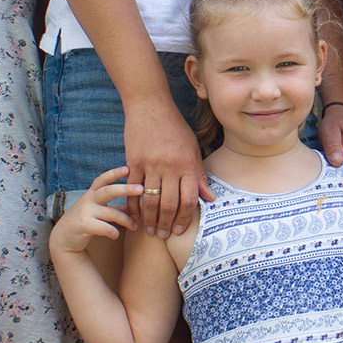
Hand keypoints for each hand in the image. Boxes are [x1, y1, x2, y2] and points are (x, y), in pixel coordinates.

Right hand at [51, 166, 141, 255]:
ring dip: (126, 220)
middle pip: (108, 191)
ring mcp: (85, 212)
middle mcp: (88, 199)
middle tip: (141, 189)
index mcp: (92, 193)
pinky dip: (114, 232)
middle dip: (125, 189)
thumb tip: (135, 207)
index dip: (115, 173)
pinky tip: (115, 235)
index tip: (128, 168)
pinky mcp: (84, 225)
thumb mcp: (98, 210)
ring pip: (112, 213)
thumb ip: (114, 207)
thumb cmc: (85, 221)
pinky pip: (106, 228)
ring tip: (135, 226)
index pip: (103, 179)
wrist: (63, 238)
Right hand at [123, 99, 211, 238]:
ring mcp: (151, 164)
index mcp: (187, 164)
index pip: (189, 199)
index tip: (180, 230)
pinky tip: (135, 215)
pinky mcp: (134, 162)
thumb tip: (210, 198)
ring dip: (151, 219)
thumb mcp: (192, 148)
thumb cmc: (174, 128)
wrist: (150, 107)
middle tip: (164, 235)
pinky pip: (133, 189)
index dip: (184, 218)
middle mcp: (170, 166)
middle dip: (167, 223)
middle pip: (169, 203)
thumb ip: (199, 175)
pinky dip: (134, 204)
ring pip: (151, 199)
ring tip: (150, 230)